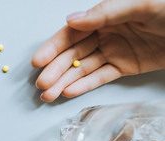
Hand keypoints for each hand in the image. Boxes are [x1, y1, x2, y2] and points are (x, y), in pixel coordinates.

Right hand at [32, 0, 164, 101]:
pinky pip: (100, 77)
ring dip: (65, 82)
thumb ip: (105, 13)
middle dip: (55, 70)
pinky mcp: (123, 67)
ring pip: (83, 69)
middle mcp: (104, 34)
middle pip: (73, 54)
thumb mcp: (138, 5)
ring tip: (48, 96)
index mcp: (103, 16)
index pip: (71, 34)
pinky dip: (84, 85)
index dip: (53, 48)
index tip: (38, 61)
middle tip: (41, 84)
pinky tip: (69, 92)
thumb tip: (71, 20)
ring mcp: (113, 52)